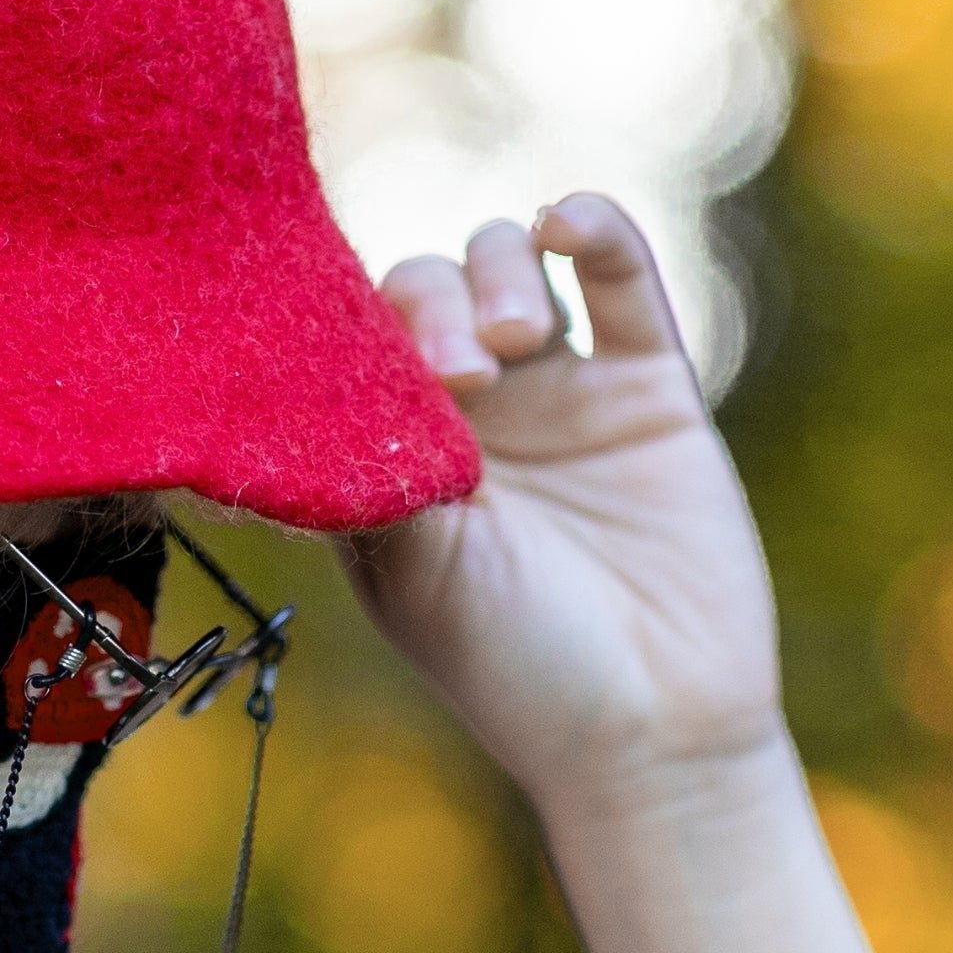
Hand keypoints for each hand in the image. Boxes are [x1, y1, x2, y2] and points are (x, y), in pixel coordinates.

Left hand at [345, 196, 782, 810]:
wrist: (655, 731)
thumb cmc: (514, 668)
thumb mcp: (408, 569)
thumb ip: (366, 468)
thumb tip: (297, 383)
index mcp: (391, 454)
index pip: (350, 341)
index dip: (346, 319)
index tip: (359, 349)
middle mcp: (468, 413)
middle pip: (422, 289)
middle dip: (430, 305)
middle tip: (460, 376)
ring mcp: (559, 392)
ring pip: (506, 264)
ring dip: (495, 272)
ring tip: (513, 343)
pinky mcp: (647, 386)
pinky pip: (619, 277)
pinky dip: (592, 228)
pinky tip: (566, 221)